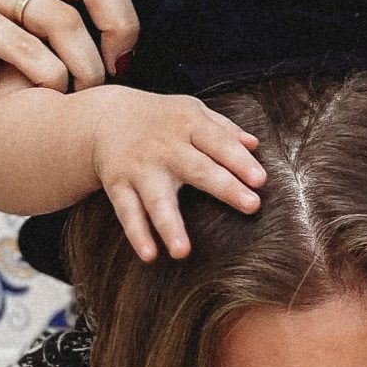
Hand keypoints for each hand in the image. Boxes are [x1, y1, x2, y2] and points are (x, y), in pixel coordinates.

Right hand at [0, 0, 173, 159]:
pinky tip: (48, 93)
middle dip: (121, 23)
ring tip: (82, 93)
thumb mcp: (50, 45)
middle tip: (122, 65)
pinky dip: (49, 77)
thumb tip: (151, 23)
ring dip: (86, 67)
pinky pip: (29, 46)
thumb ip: (85, 21)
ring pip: (64, 17)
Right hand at [83, 87, 264, 261]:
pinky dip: (137, 234)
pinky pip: (128, 213)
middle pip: (198, 169)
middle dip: (225, 187)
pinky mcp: (118, 186)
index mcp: (188, 124)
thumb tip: (255, 145)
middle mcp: (165, 147)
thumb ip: (224, 129)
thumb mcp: (193, 111)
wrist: (106, 117)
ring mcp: (140, 168)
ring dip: (169, 225)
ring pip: (157, 199)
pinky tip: (150, 254)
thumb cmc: (163, 119)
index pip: (219, 142)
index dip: (240, 160)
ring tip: (183, 252)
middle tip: (251, 206)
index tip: (260, 180)